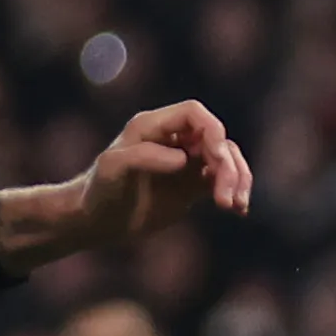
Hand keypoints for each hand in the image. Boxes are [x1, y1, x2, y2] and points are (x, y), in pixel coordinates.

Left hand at [68, 100, 255, 249]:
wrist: (96, 221)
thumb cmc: (99, 191)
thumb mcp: (113, 169)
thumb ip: (144, 157)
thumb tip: (183, 159)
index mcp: (153, 126)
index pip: (195, 114)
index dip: (212, 131)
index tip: (217, 159)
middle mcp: (173, 139)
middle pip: (216, 139)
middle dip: (228, 166)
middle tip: (225, 200)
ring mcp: (186, 162)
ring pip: (226, 159)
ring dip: (237, 179)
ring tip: (236, 206)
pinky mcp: (192, 185)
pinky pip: (223, 181)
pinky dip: (235, 191)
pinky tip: (239, 210)